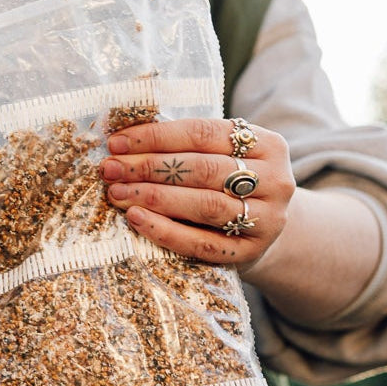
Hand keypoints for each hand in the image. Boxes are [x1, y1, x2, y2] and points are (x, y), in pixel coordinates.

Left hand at [101, 118, 296, 267]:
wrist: (263, 233)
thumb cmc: (230, 186)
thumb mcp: (221, 158)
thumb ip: (186, 147)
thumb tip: (122, 141)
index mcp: (268, 144)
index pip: (204, 133)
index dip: (157, 136)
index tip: (117, 141)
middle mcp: (275, 180)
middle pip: (203, 169)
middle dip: (150, 167)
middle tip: (111, 169)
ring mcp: (266, 219)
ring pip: (204, 205)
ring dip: (154, 197)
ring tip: (118, 193)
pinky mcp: (248, 252)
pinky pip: (200, 243)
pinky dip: (165, 231)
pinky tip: (137, 219)